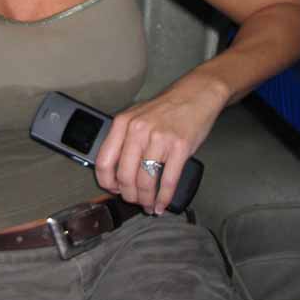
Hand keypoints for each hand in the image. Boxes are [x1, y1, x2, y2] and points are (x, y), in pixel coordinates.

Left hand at [94, 74, 227, 213]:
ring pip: (145, 181)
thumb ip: (124, 139)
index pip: (104, 161)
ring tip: (148, 204)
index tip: (113, 190)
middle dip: (129, 195)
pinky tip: (162, 204)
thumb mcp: (136, 116)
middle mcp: (138, 131)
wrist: (195, 95)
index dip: (107, 182)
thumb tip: (116, 171)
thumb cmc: (166, 109)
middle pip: (125, 176)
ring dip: (146, 199)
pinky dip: (163, 198)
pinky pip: (167, 180)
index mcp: (122, 123)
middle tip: (134, 201)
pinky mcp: (179, 147)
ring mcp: (159, 139)